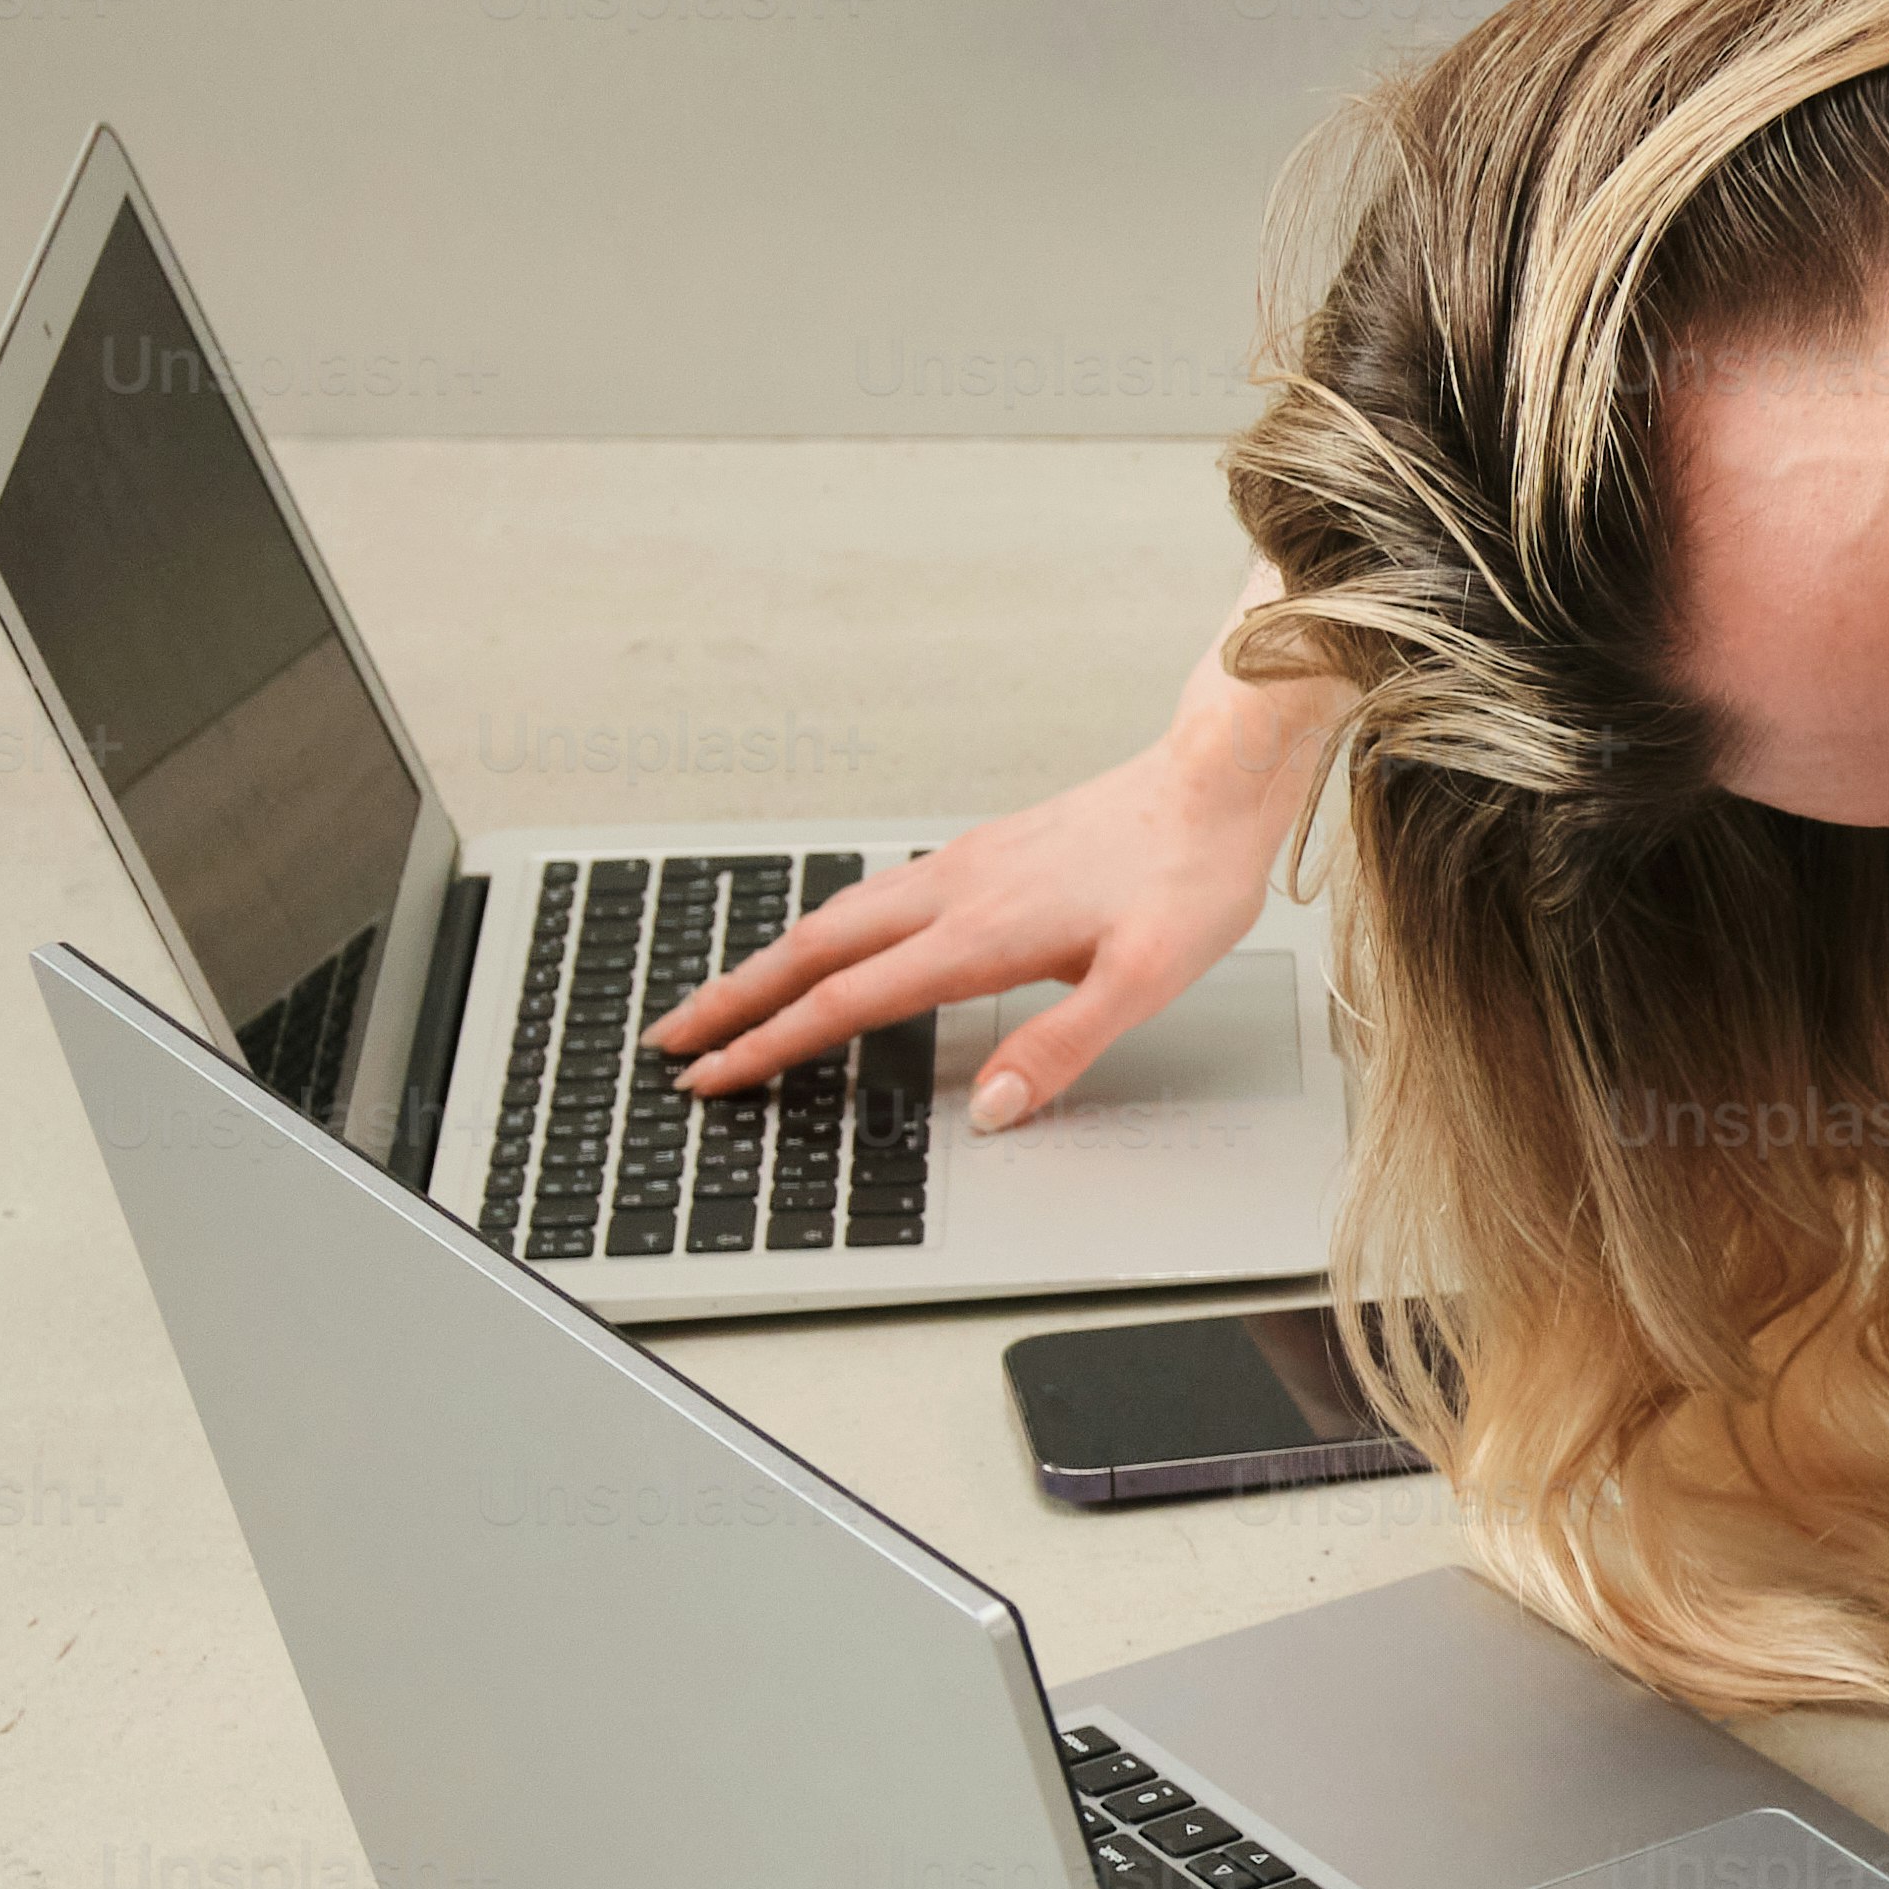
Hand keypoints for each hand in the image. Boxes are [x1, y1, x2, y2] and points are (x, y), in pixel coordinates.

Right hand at [654, 661, 1321, 1128]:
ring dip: (772, 961)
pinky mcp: (983, 850)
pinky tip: (834, 942)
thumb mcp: (1146, 979)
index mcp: (979, 933)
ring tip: (729, 1000)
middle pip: (811, 950)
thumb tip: (989, 1107)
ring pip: (838, 916)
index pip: (845, 1002)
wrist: (1216, 781)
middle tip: (672, 1040)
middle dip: (733, 999)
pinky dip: (827, 930)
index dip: (770, 1045)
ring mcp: (964, 865)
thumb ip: (1062, 1045)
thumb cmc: (1191, 875)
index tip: (713, 1077)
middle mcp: (954, 891)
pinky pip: (876, 893)